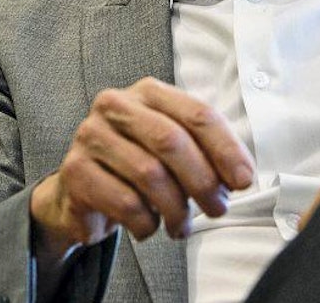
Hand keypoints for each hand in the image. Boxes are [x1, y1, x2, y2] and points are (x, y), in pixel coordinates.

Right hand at [31, 77, 254, 259]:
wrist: (84, 190)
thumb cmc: (138, 166)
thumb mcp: (175, 152)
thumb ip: (207, 154)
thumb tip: (240, 176)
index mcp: (149, 93)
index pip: (197, 114)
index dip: (226, 149)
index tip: (244, 181)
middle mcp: (116, 105)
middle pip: (172, 141)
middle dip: (203, 181)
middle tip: (217, 208)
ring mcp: (91, 135)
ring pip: (149, 174)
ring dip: (176, 208)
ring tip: (181, 225)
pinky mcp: (75, 171)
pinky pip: (124, 202)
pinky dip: (146, 223)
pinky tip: (148, 226)